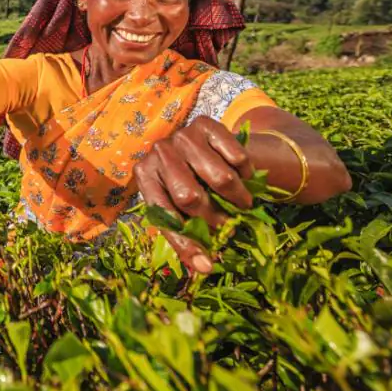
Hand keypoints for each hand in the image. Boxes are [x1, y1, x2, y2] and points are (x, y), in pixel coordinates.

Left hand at [134, 117, 253, 274]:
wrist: (212, 148)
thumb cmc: (195, 186)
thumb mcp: (183, 208)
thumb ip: (189, 236)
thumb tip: (204, 267)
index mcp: (144, 175)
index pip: (162, 214)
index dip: (185, 241)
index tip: (208, 264)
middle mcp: (158, 151)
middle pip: (190, 197)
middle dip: (215, 218)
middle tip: (230, 224)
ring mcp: (181, 135)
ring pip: (220, 179)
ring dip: (238, 198)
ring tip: (242, 203)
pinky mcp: (206, 123)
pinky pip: (237, 157)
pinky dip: (247, 172)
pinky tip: (242, 173)